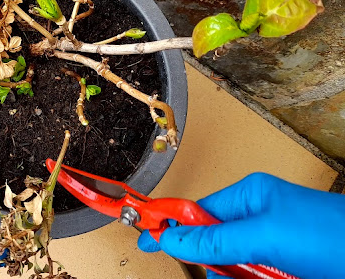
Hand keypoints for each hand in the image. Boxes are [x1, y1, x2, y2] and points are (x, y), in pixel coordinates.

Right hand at [137, 173, 344, 278]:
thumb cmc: (334, 235)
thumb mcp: (266, 236)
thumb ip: (215, 240)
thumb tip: (172, 237)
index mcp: (249, 198)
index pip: (196, 212)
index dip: (170, 225)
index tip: (145, 236)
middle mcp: (258, 222)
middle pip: (212, 249)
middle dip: (219, 266)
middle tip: (238, 271)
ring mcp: (272, 250)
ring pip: (232, 272)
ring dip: (242, 278)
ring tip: (273, 275)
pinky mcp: (282, 271)